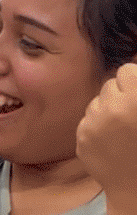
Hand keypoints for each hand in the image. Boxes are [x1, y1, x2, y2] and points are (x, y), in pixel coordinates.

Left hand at [76, 63, 136, 209]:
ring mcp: (94, 124)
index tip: (136, 96)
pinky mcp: (81, 138)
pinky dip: (96, 128)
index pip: (126, 71)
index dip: (133, 83)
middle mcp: (114, 109)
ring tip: (121, 131)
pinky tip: (111, 143)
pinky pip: (87, 120)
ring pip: (96, 103)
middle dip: (119, 96)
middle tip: (129, 116)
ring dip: (106, 111)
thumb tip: (130, 73)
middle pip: (109, 85)